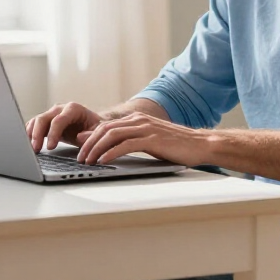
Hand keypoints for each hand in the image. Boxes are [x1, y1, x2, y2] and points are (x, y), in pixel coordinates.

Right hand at [26, 102, 105, 150]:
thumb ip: (91, 134)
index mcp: (73, 108)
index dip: (53, 133)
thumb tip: (80, 136)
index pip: (59, 120)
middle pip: (43, 118)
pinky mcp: (47, 121)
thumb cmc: (95, 128)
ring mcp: (52, 114)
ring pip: (36, 121)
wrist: (92, 125)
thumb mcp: (98, 131)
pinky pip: (34, 125)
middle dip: (38, 134)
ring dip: (31, 134)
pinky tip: (28, 143)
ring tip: (31, 148)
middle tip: (36, 149)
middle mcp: (60, 109)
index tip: (50, 147)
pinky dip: (29, 133)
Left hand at [77, 112, 209, 166]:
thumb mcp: (148, 140)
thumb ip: (129, 140)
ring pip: (112, 135)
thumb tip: (108, 146)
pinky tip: (104, 161)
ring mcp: (146, 128)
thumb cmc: (176, 146)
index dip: (90, 137)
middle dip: (89, 144)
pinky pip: (126, 144)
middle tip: (79, 158)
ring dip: (96, 149)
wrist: (200, 144)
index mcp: (137, 119)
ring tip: (88, 161)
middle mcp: (139, 120)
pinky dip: (111, 153)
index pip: (106, 126)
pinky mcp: (152, 139)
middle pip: (105, 129)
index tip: (79, 148)